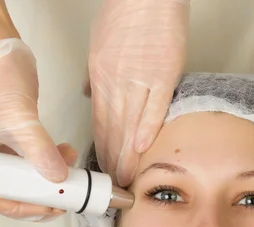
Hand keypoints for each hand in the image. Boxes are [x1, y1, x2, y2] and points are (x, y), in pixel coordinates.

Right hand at [0, 38, 71, 220]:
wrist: (5, 54)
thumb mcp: (20, 120)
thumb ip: (39, 150)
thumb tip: (58, 178)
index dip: (17, 208)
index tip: (44, 207)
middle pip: (10, 192)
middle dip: (38, 198)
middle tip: (62, 202)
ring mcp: (2, 151)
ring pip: (27, 178)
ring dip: (49, 179)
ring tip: (71, 173)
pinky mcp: (17, 142)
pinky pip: (36, 162)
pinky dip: (52, 161)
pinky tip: (67, 152)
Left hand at [86, 0, 189, 186]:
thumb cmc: (127, 13)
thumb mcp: (100, 45)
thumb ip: (96, 75)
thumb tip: (90, 95)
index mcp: (102, 76)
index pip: (100, 120)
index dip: (102, 147)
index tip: (104, 166)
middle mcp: (116, 81)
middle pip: (113, 128)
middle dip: (113, 159)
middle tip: (114, 183)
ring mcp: (140, 78)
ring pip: (130, 123)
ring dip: (127, 153)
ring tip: (127, 177)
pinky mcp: (163, 72)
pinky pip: (155, 105)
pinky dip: (148, 126)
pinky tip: (143, 147)